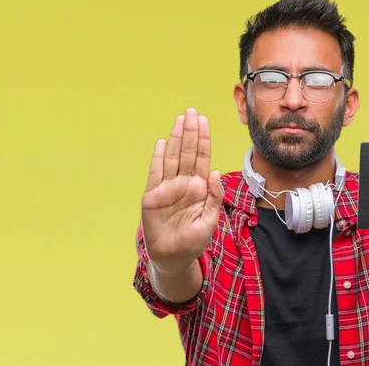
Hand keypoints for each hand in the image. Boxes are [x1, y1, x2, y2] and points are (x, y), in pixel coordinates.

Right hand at [141, 107, 223, 272]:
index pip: (203, 158)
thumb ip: (215, 196)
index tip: (204, 121)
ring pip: (173, 158)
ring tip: (180, 120)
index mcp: (200, 187)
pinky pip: (156, 173)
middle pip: (188, 153)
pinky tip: (163, 143)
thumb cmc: (194, 240)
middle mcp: (184, 183)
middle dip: (191, 132)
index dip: (203, 139)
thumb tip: (216, 171)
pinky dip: (159, 158)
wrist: (174, 257)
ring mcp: (168, 188)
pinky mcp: (153, 196)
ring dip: (177, 139)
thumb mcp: (210, 219)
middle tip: (192, 112)